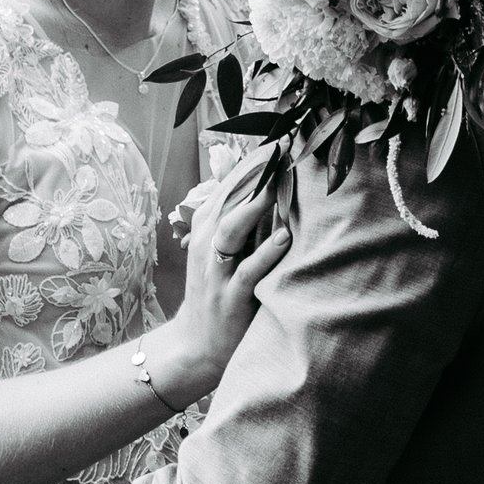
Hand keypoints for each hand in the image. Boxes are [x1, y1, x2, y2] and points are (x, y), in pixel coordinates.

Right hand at [153, 166, 289, 403]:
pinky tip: (286, 238)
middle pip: (228, 199)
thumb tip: (253, 176)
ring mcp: (217, 272)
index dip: (252, 161)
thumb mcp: (222, 249)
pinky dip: (266, 254)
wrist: (198, 345)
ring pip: (231, 230)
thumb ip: (237, 215)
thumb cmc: (218, 291)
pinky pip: (248, 272)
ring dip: (254, 206)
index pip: (228, 185)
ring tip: (277, 186)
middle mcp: (207, 244)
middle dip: (253, 174)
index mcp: (207, 228)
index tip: (278, 138)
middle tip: (282, 148)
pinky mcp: (230, 299)